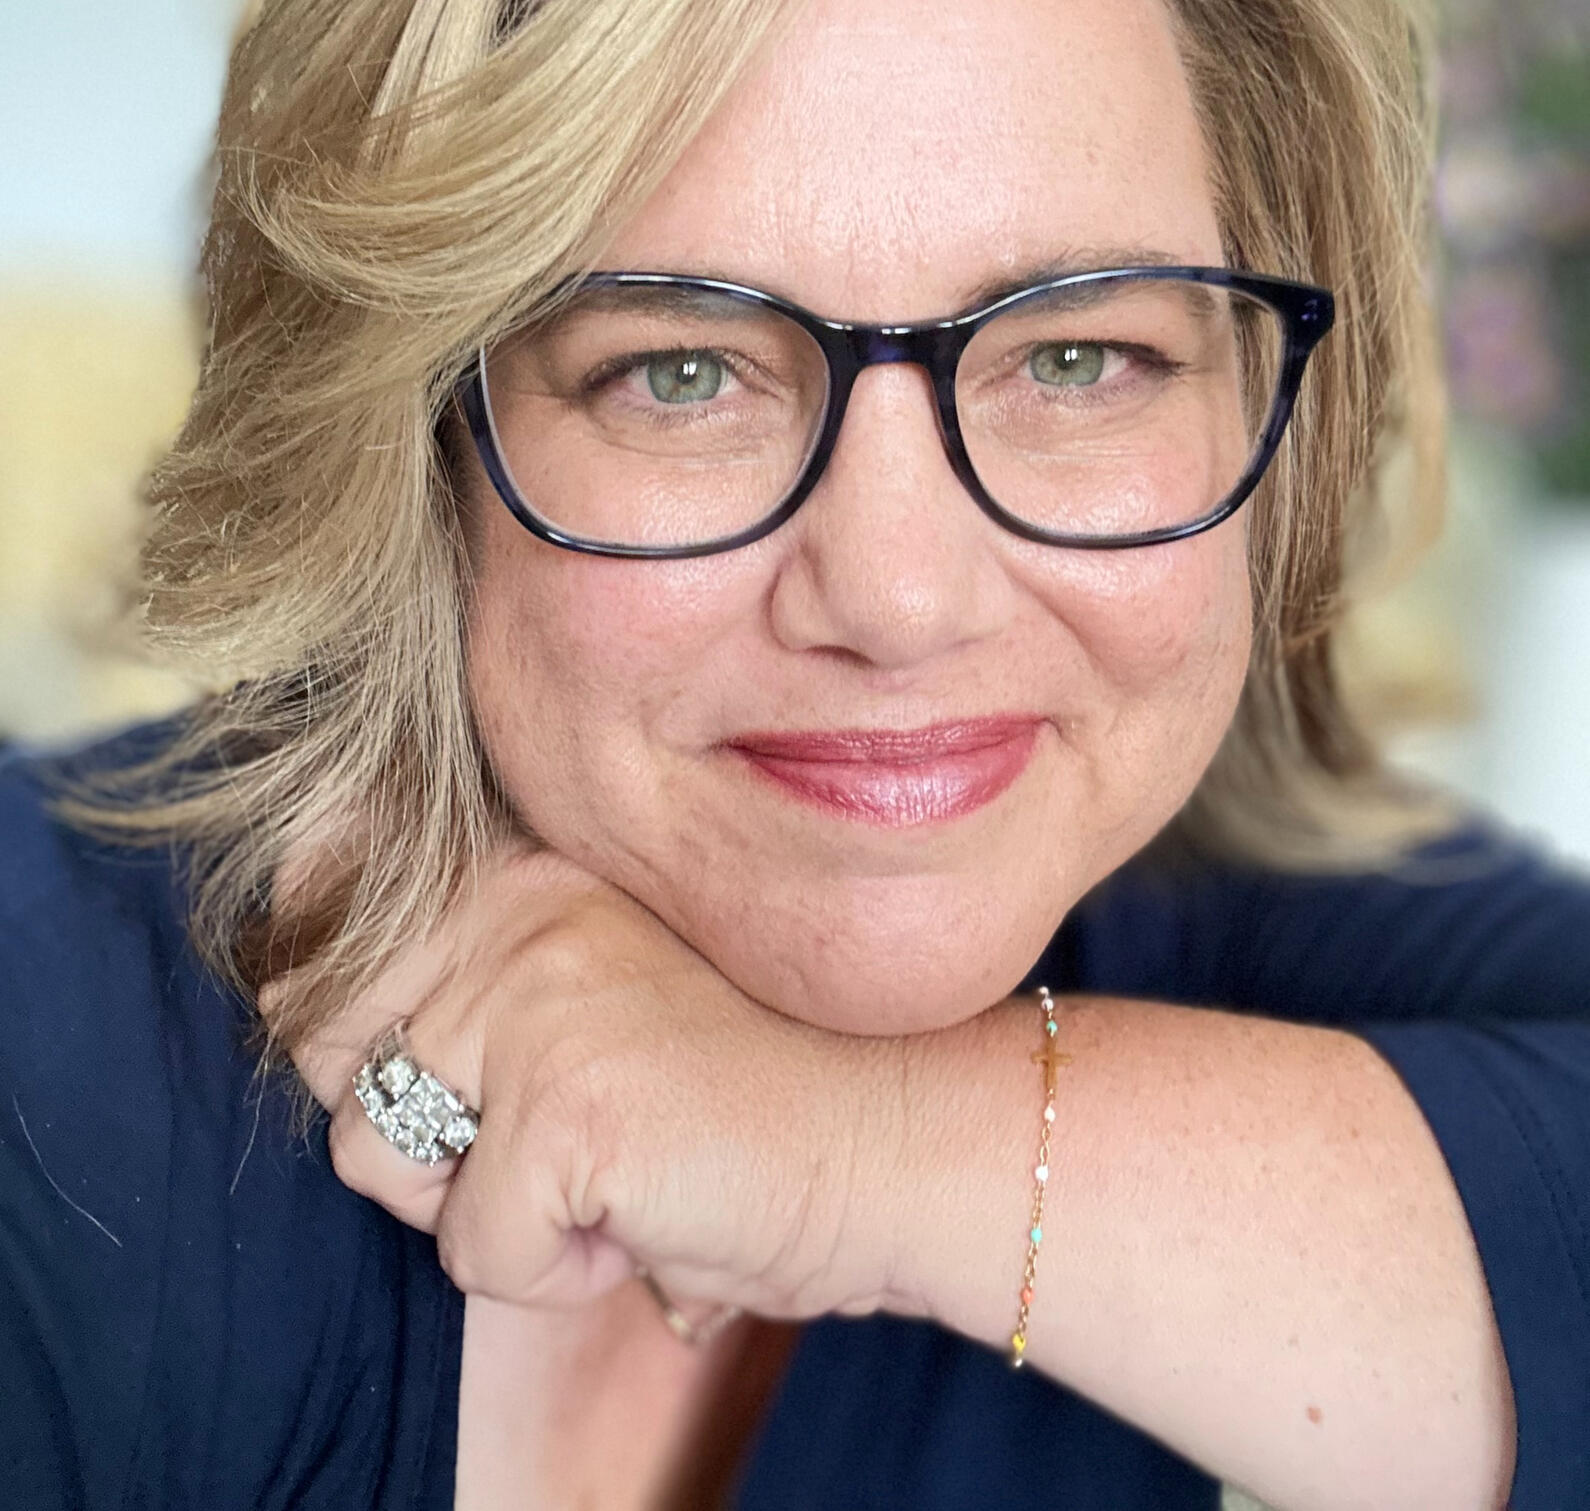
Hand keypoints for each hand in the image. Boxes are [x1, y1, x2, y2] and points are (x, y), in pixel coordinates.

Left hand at [273, 842, 907, 1321]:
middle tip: (552, 1126)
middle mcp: (515, 911)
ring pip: (374, 1158)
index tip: (457, 1054)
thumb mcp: (580, 996)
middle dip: (411, 1123)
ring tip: (604, 1168)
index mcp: (519, 869)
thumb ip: (453, 972)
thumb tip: (276, 981)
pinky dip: (555, 1270)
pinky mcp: (562, 1109)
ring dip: (480, 1202)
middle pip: (322, 1050)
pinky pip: (473, 1249)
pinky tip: (649, 1214)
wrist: (889, 1139)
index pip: (326, 913)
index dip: (343, 1013)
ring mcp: (534, 1001)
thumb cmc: (738, 1089)